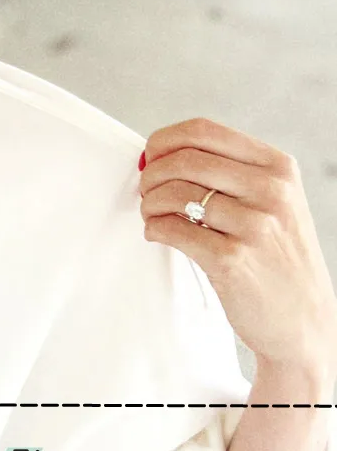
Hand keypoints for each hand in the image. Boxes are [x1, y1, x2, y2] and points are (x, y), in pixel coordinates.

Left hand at [138, 117, 336, 378]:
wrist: (304, 320)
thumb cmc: (276, 256)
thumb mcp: (272, 202)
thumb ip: (229, 174)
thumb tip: (159, 155)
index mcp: (278, 166)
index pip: (204, 130)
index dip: (164, 141)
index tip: (150, 157)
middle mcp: (271, 190)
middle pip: (184, 160)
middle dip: (151, 175)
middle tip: (145, 193)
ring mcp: (255, 225)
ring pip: (174, 194)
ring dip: (149, 204)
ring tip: (153, 216)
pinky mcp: (232, 259)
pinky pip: (172, 230)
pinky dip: (154, 229)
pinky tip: (159, 235)